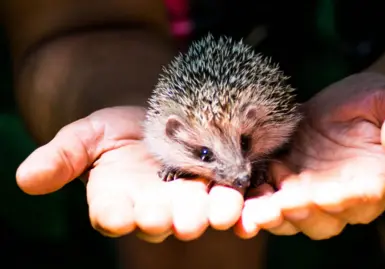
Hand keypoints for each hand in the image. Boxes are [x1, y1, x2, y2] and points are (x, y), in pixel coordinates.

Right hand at [16, 106, 245, 241]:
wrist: (157, 116)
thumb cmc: (116, 130)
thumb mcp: (87, 135)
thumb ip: (62, 156)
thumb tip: (26, 178)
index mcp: (117, 200)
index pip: (111, 214)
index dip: (114, 215)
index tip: (116, 215)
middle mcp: (153, 207)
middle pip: (160, 219)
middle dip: (170, 219)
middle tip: (181, 220)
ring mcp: (189, 199)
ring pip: (199, 212)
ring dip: (212, 213)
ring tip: (223, 210)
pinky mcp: (218, 185)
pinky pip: (228, 197)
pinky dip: (238, 200)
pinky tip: (247, 199)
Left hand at [235, 72, 384, 238]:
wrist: (355, 100)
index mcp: (376, 182)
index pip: (362, 200)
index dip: (342, 201)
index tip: (322, 196)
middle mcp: (342, 196)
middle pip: (321, 219)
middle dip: (297, 215)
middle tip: (275, 208)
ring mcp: (311, 190)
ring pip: (291, 216)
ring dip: (270, 216)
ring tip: (250, 211)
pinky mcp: (287, 178)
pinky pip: (269, 196)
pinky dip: (254, 199)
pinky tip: (239, 195)